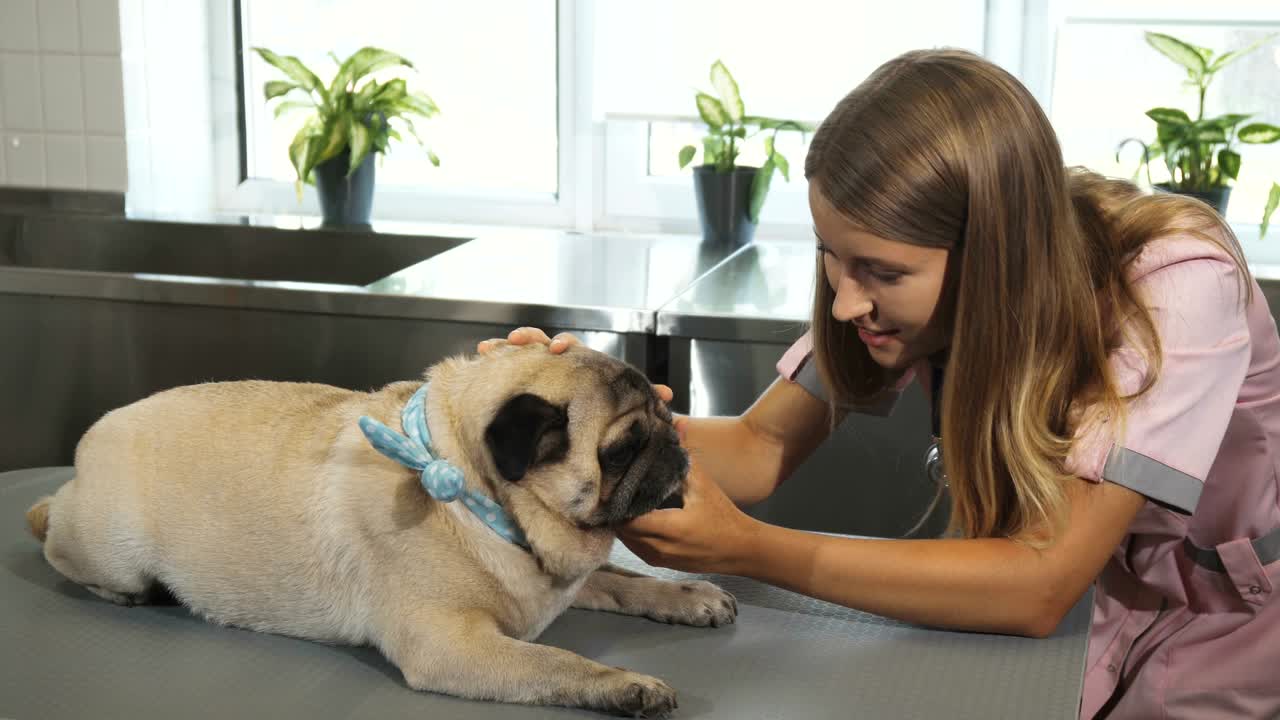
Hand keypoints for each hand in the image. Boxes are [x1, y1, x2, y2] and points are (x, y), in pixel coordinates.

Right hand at [477, 327, 674, 404]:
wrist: (608, 416)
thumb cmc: (618, 406)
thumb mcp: (633, 402)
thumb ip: (648, 396)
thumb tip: (669, 394)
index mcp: (585, 363)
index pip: (576, 348)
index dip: (567, 345)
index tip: (558, 348)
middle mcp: (564, 361)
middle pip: (545, 341)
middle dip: (532, 338)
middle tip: (518, 341)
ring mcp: (545, 369)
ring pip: (525, 352)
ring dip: (509, 346)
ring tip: (489, 348)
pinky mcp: (530, 380)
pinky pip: (512, 366)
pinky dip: (498, 357)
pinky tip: (482, 355)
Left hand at [618, 459, 759, 574]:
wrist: (741, 550)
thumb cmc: (724, 517)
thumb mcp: (703, 485)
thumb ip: (685, 455)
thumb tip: (677, 424)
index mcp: (670, 528)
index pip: (626, 518)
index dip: (618, 500)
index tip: (616, 483)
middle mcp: (660, 548)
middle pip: (621, 529)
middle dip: (617, 510)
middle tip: (617, 488)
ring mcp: (658, 559)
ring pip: (625, 540)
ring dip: (623, 522)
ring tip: (625, 499)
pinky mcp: (660, 563)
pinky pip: (635, 547)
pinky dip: (632, 533)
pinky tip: (637, 516)